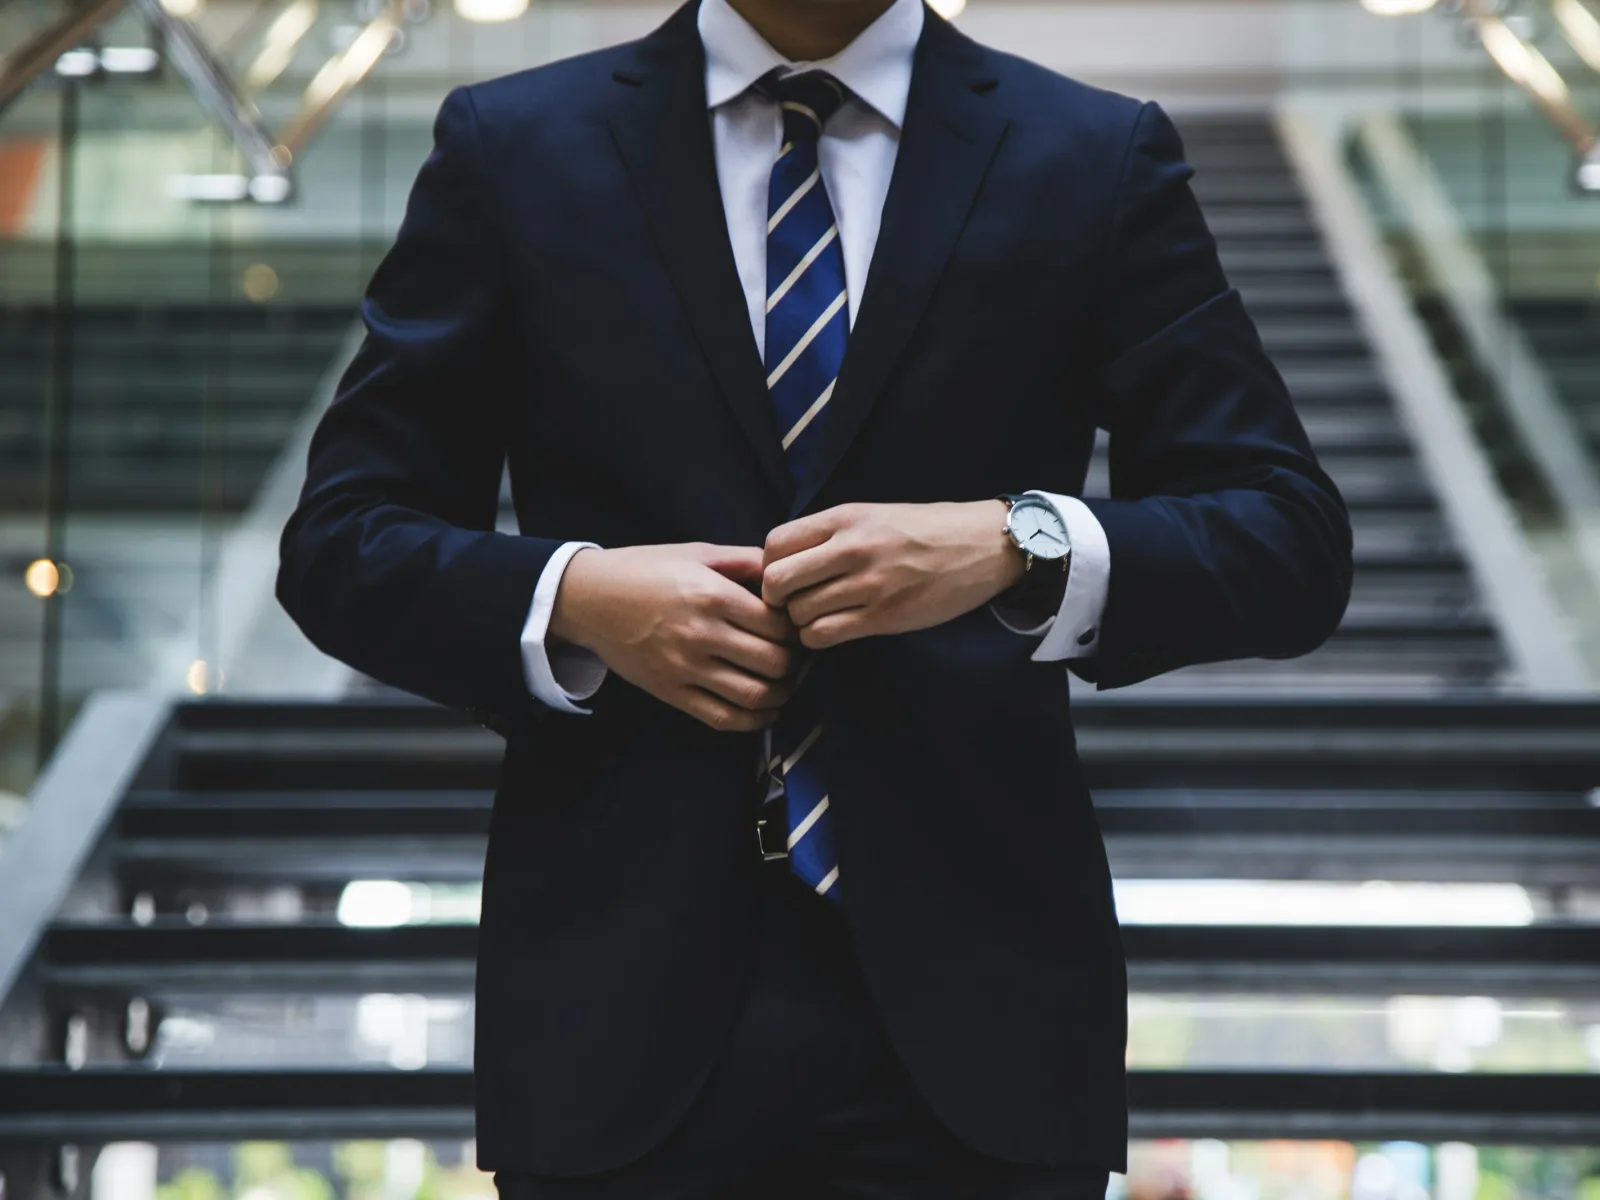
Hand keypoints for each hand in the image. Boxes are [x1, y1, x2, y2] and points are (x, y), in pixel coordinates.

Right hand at [550, 543, 799, 731]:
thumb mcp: (697, 553)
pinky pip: (722, 717)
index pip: (778, 625)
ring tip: (785, 684)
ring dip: (781, 695)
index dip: (796, 629)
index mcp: (712, 595)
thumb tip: (786, 572)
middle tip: (797, 658)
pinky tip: (765, 711)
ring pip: (754, 695)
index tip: (797, 628)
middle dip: (795, 663)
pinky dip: (753, 721)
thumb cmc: (646, 569)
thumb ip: (745, 561)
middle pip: (774, 662)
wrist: (589, 598)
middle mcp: (702, 634)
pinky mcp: (671, 692)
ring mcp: (685, 668)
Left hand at [762, 501, 1024, 649]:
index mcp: (845, 518)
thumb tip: (783, 561)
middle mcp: (851, 548)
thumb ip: (830, 534)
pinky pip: (824, 635)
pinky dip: (819, 638)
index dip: (769, 565)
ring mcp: (868, 584)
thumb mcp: (873, 515)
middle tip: (793, 603)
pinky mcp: (884, 616)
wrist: (982, 545)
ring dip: (801, 621)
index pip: (774, 544)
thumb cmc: (925, 530)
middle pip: (777, 582)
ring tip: (819, 616)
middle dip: (777, 598)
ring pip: (799, 613)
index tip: (786, 576)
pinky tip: (833, 630)